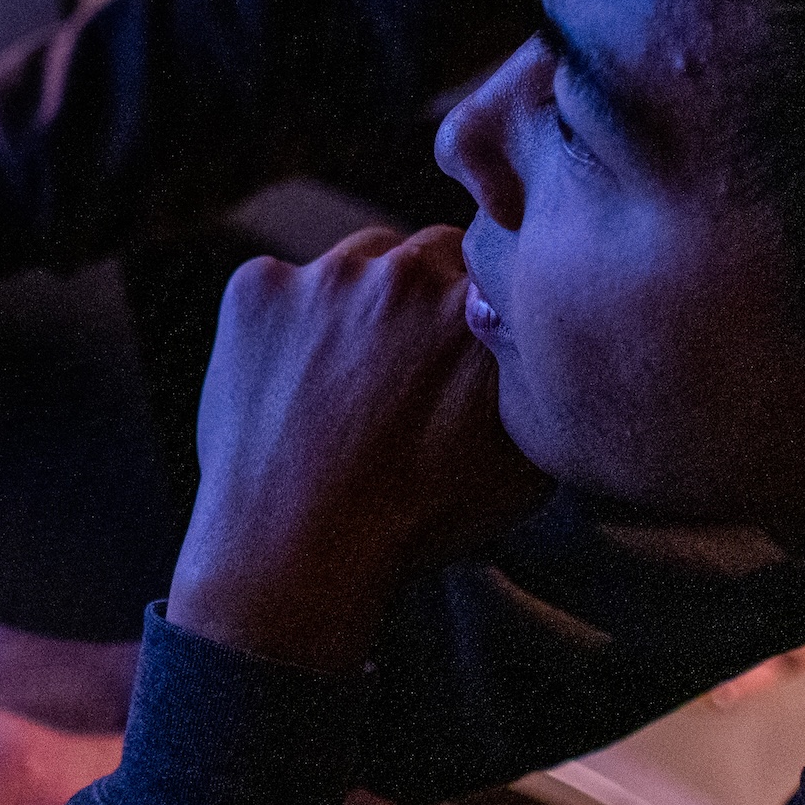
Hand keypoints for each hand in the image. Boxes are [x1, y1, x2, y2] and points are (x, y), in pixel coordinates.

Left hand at [169, 228, 547, 674]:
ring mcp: (323, 274)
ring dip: (352, 304)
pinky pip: (277, 285)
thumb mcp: (526, 461)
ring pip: (351, 264)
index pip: (486, 261)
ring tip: (339, 384)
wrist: (301, 548)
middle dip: (415, 298)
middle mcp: (405, 271)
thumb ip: (539, 382)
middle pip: (419, 255)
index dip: (471, 305)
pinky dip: (282, 323)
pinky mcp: (257, 288)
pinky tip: (285, 384)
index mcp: (477, 302)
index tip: (454, 344)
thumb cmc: (417, 519)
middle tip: (398, 368)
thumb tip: (546, 349)